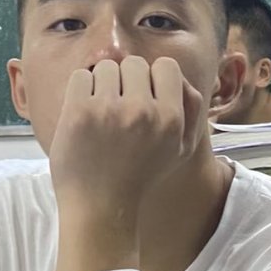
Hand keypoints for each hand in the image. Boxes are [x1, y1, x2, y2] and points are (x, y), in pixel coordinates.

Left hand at [48, 56, 205, 221]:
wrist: (99, 207)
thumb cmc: (139, 177)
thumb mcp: (180, 151)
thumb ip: (190, 111)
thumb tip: (182, 79)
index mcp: (170, 119)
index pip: (166, 66)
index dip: (153, 79)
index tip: (142, 98)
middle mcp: (142, 111)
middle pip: (134, 64)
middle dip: (125, 82)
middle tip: (118, 108)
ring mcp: (108, 110)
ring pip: (106, 67)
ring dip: (101, 85)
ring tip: (101, 114)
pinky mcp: (79, 113)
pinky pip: (81, 76)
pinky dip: (80, 91)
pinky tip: (84, 114)